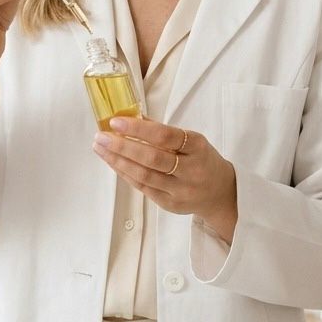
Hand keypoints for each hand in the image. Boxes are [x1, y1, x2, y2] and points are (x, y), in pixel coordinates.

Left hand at [93, 116, 236, 243]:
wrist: (221, 194)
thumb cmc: (202, 160)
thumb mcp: (193, 141)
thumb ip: (164, 131)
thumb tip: (132, 117)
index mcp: (197, 148)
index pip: (165, 136)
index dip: (139, 129)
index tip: (116, 122)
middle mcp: (190, 170)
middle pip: (152, 158)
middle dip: (122, 146)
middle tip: (101, 136)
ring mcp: (180, 190)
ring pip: (144, 175)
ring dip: (118, 161)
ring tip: (100, 148)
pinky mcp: (170, 204)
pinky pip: (142, 187)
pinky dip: (125, 173)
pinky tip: (113, 162)